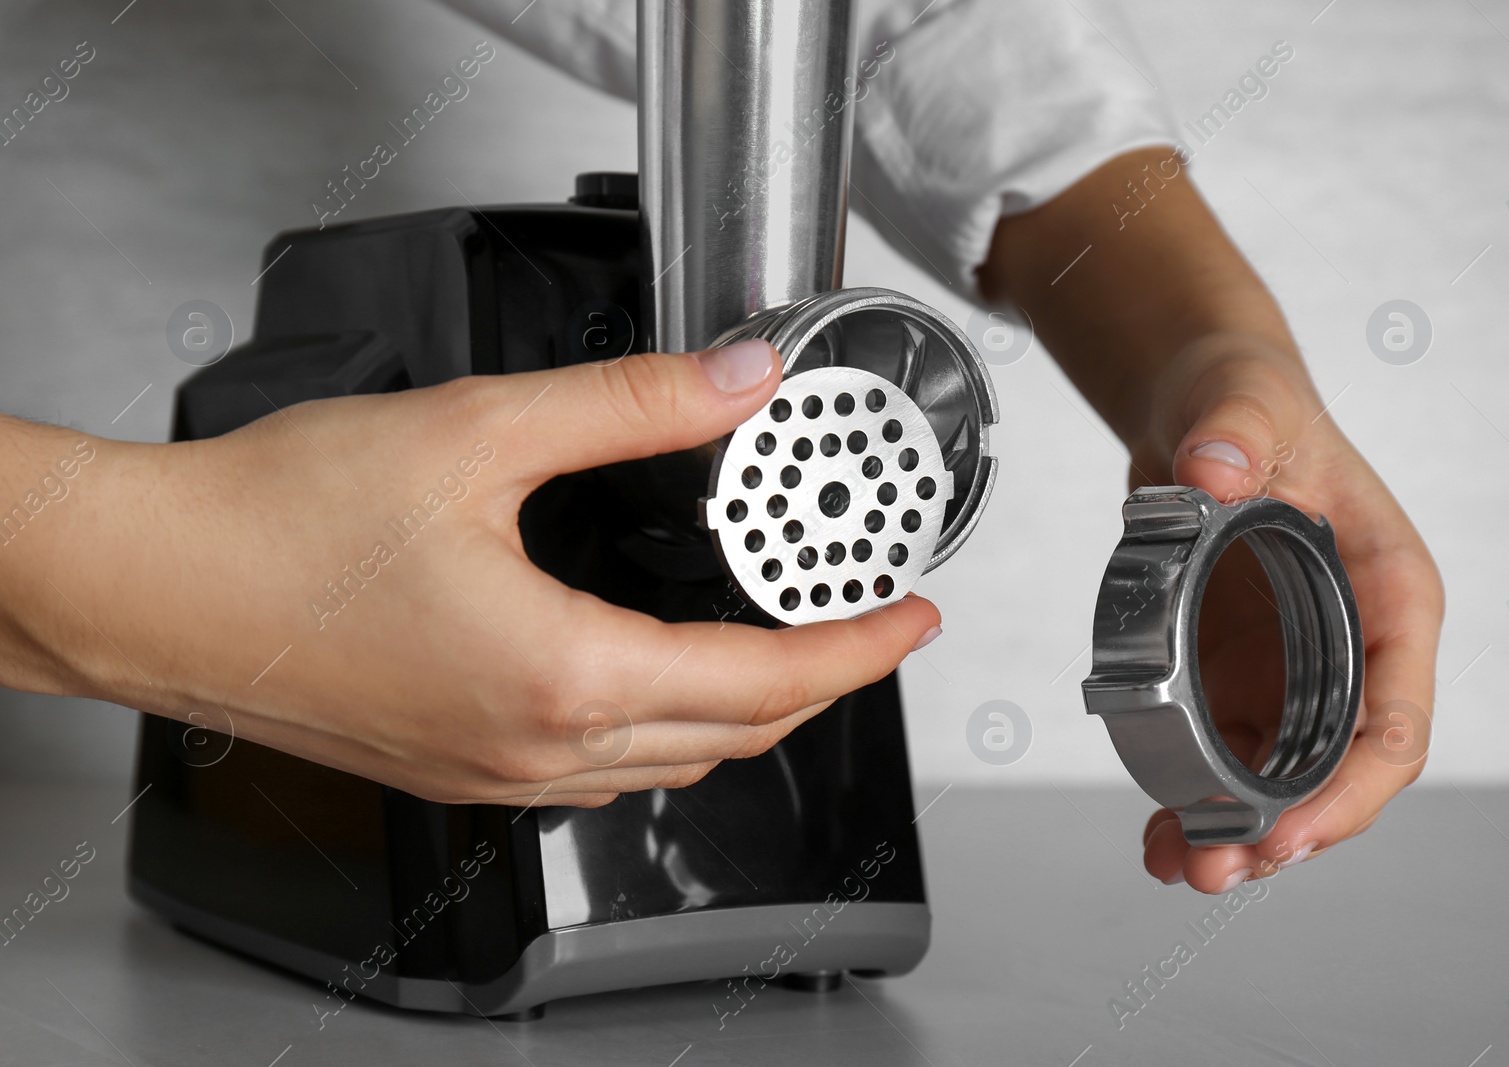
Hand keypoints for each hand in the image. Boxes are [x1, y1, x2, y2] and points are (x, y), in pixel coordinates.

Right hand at [0, 341, 940, 805]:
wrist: (155, 587)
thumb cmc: (280, 524)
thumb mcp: (478, 432)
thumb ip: (629, 404)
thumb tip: (735, 376)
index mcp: (562, 673)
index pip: (766, 681)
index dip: (859, 650)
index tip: (910, 617)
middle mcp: (538, 749)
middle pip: (735, 734)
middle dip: (821, 682)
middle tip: (863, 622)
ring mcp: (496, 775)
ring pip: (673, 763)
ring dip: (746, 709)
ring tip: (782, 641)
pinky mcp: (458, 772)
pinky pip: (601, 772)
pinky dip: (665, 729)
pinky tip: (659, 676)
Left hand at [1129, 334, 1443, 891]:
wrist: (1196, 406)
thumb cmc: (1247, 401)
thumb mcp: (1246, 401)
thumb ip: (1238, 430)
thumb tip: (1217, 469)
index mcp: (1387, 594)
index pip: (1393, 720)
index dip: (1348, 790)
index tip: (1289, 830)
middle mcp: (1348, 645)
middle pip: (1336, 769)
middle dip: (1284, 832)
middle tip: (1218, 868)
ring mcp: (1291, 666)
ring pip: (1279, 778)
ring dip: (1235, 832)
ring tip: (1180, 866)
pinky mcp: (1238, 672)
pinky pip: (1226, 754)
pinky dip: (1194, 799)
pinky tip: (1158, 835)